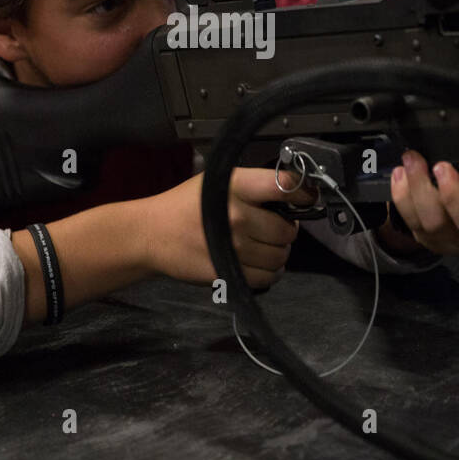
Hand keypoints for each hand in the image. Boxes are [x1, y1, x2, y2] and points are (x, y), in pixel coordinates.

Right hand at [140, 168, 317, 288]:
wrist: (152, 234)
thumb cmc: (186, 205)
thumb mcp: (217, 181)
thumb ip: (253, 186)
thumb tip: (295, 195)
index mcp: (236, 186)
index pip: (285, 187)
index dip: (303, 193)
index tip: (306, 198)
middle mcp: (238, 216)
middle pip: (287, 230)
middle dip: (284, 230)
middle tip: (270, 228)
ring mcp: (233, 247)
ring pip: (280, 257)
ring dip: (276, 253)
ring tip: (260, 246)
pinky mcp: (227, 272)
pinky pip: (267, 278)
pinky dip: (268, 273)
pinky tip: (256, 263)